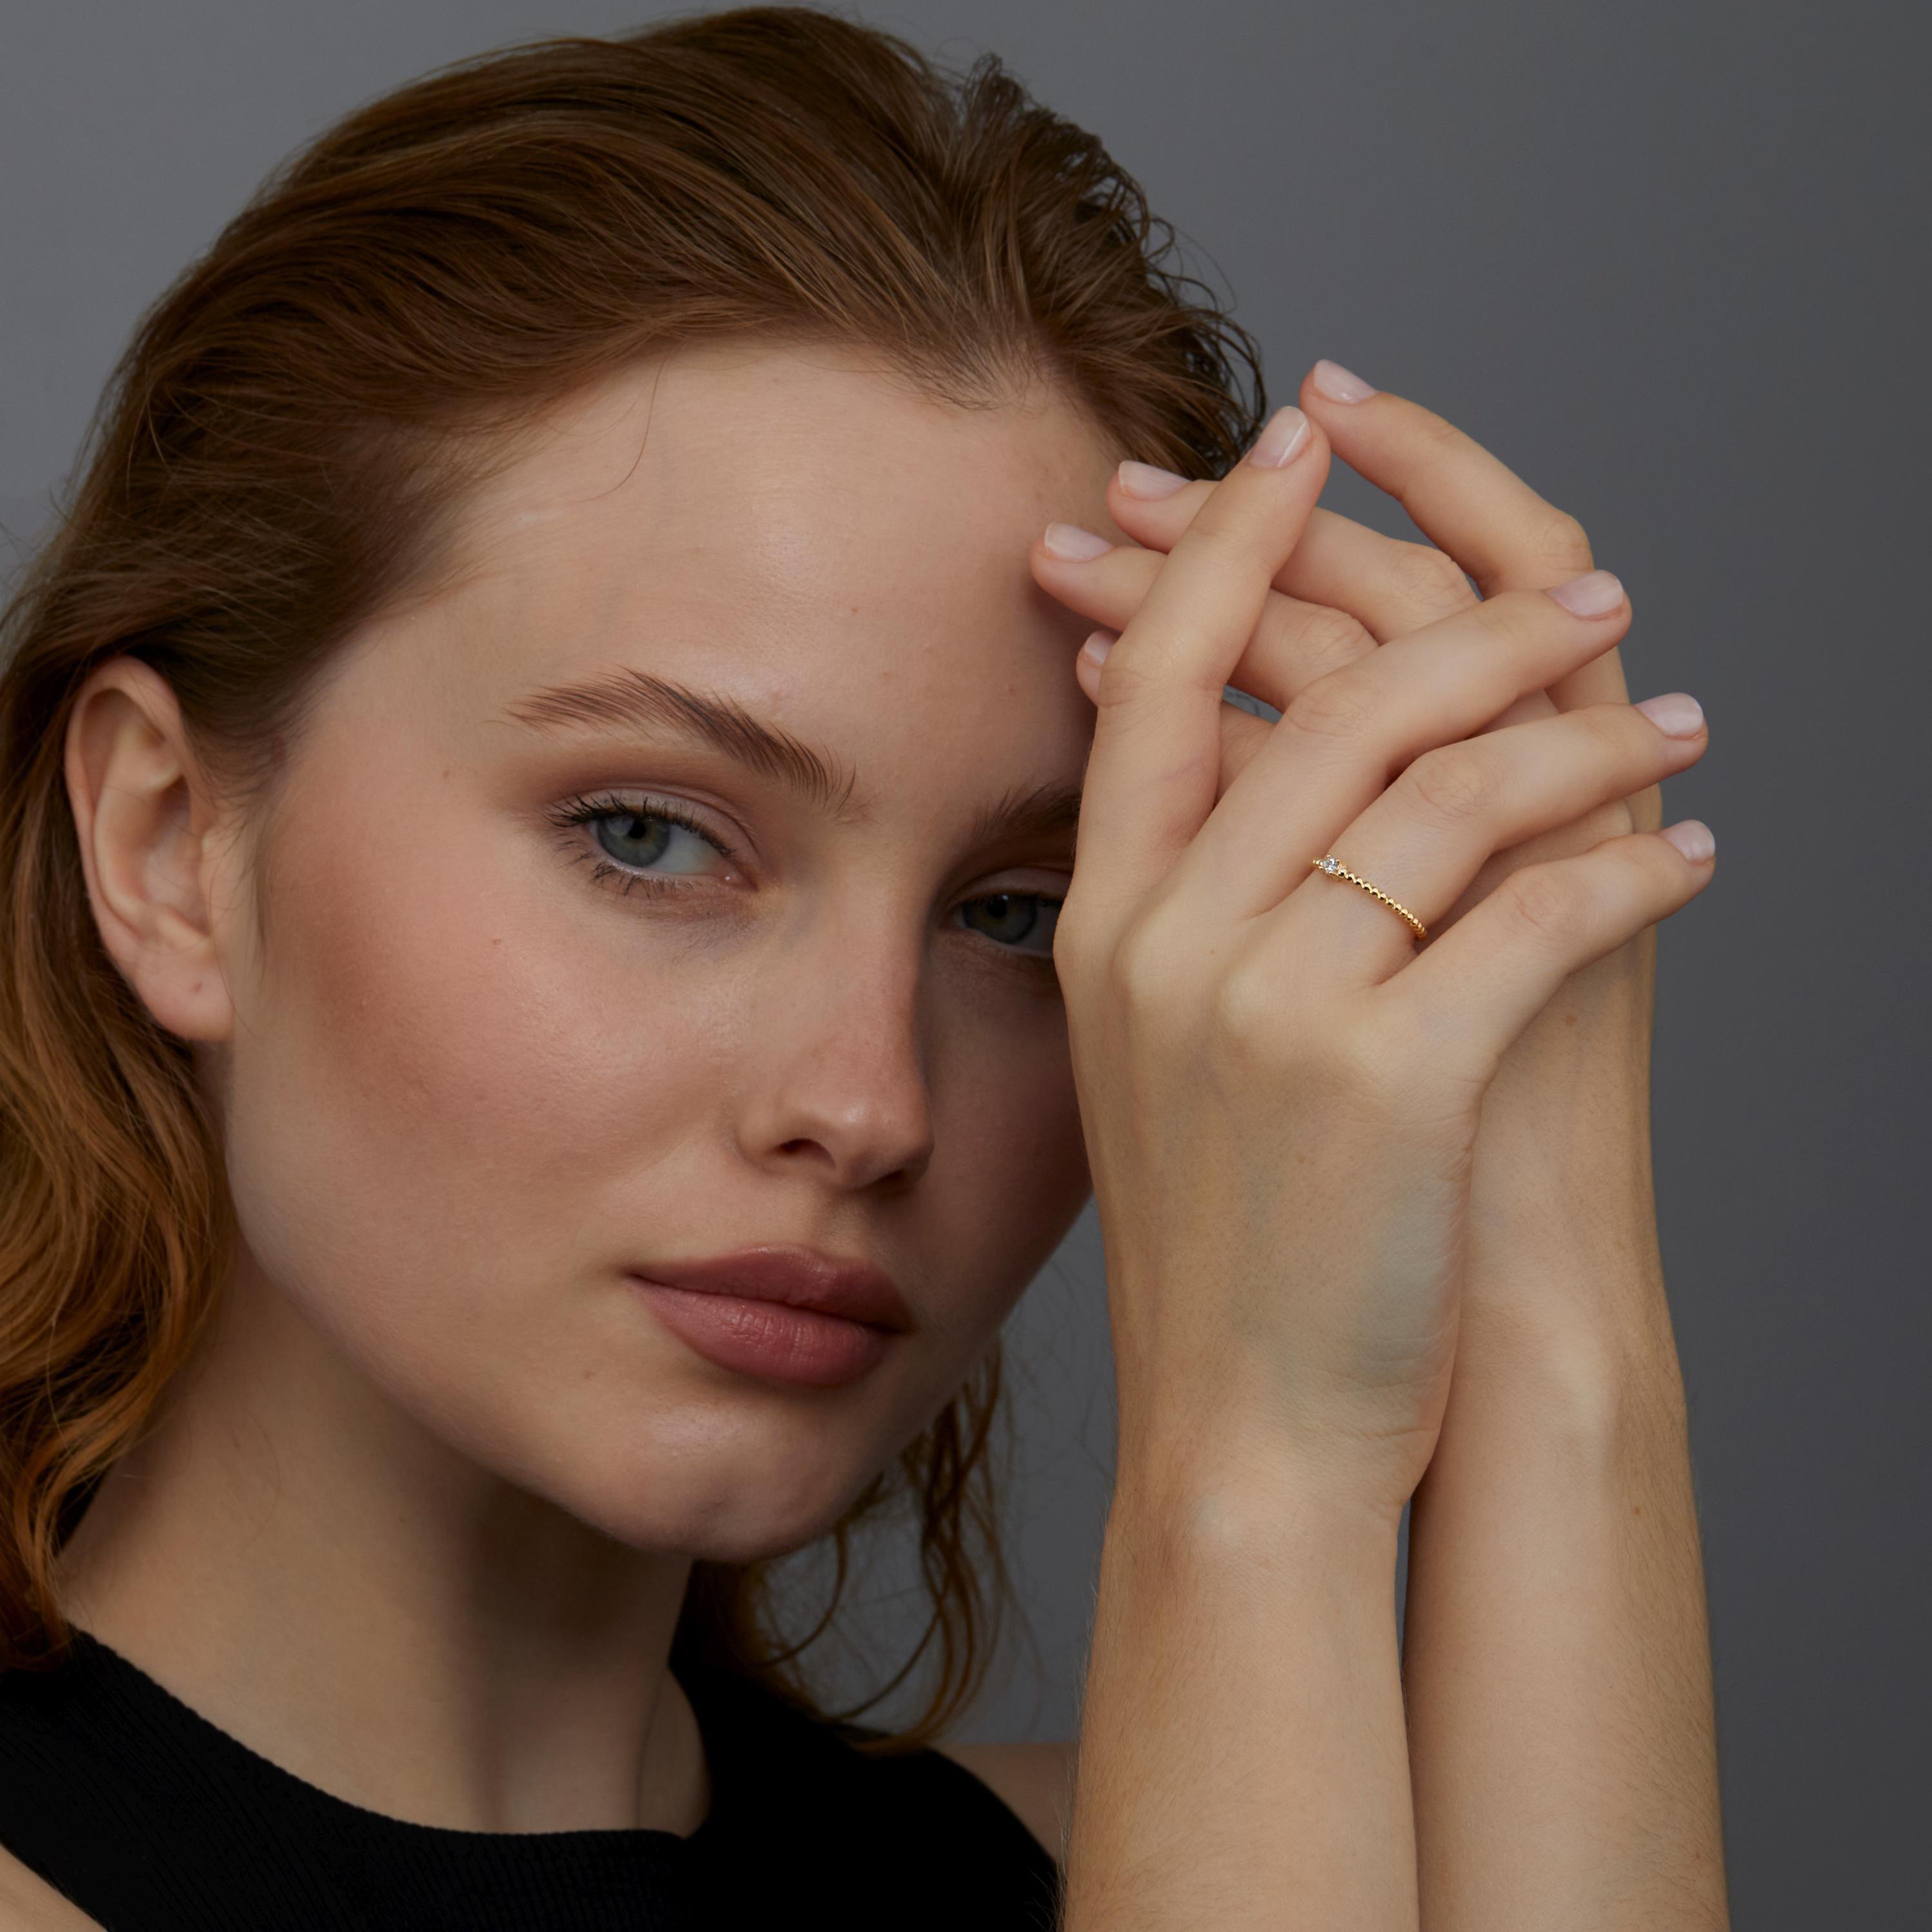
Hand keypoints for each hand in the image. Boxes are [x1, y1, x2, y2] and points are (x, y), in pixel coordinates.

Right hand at [1036, 400, 1712, 1517]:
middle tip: (1588, 586)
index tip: (1305, 440)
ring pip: (1447, 792)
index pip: (1158, 678)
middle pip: (1329, 705)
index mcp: (1109, 921)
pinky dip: (1636, 870)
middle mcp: (1169, 944)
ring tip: (1671, 715)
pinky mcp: (1384, 1078)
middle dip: (1472, 620)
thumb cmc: (1225, 1224)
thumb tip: (1250, 748)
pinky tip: (1696, 855)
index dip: (1230, 545)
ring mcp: (1270, 1006)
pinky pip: (1536, 914)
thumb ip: (1191, 892)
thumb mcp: (1163, 1041)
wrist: (1241, 1417)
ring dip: (1586, 735)